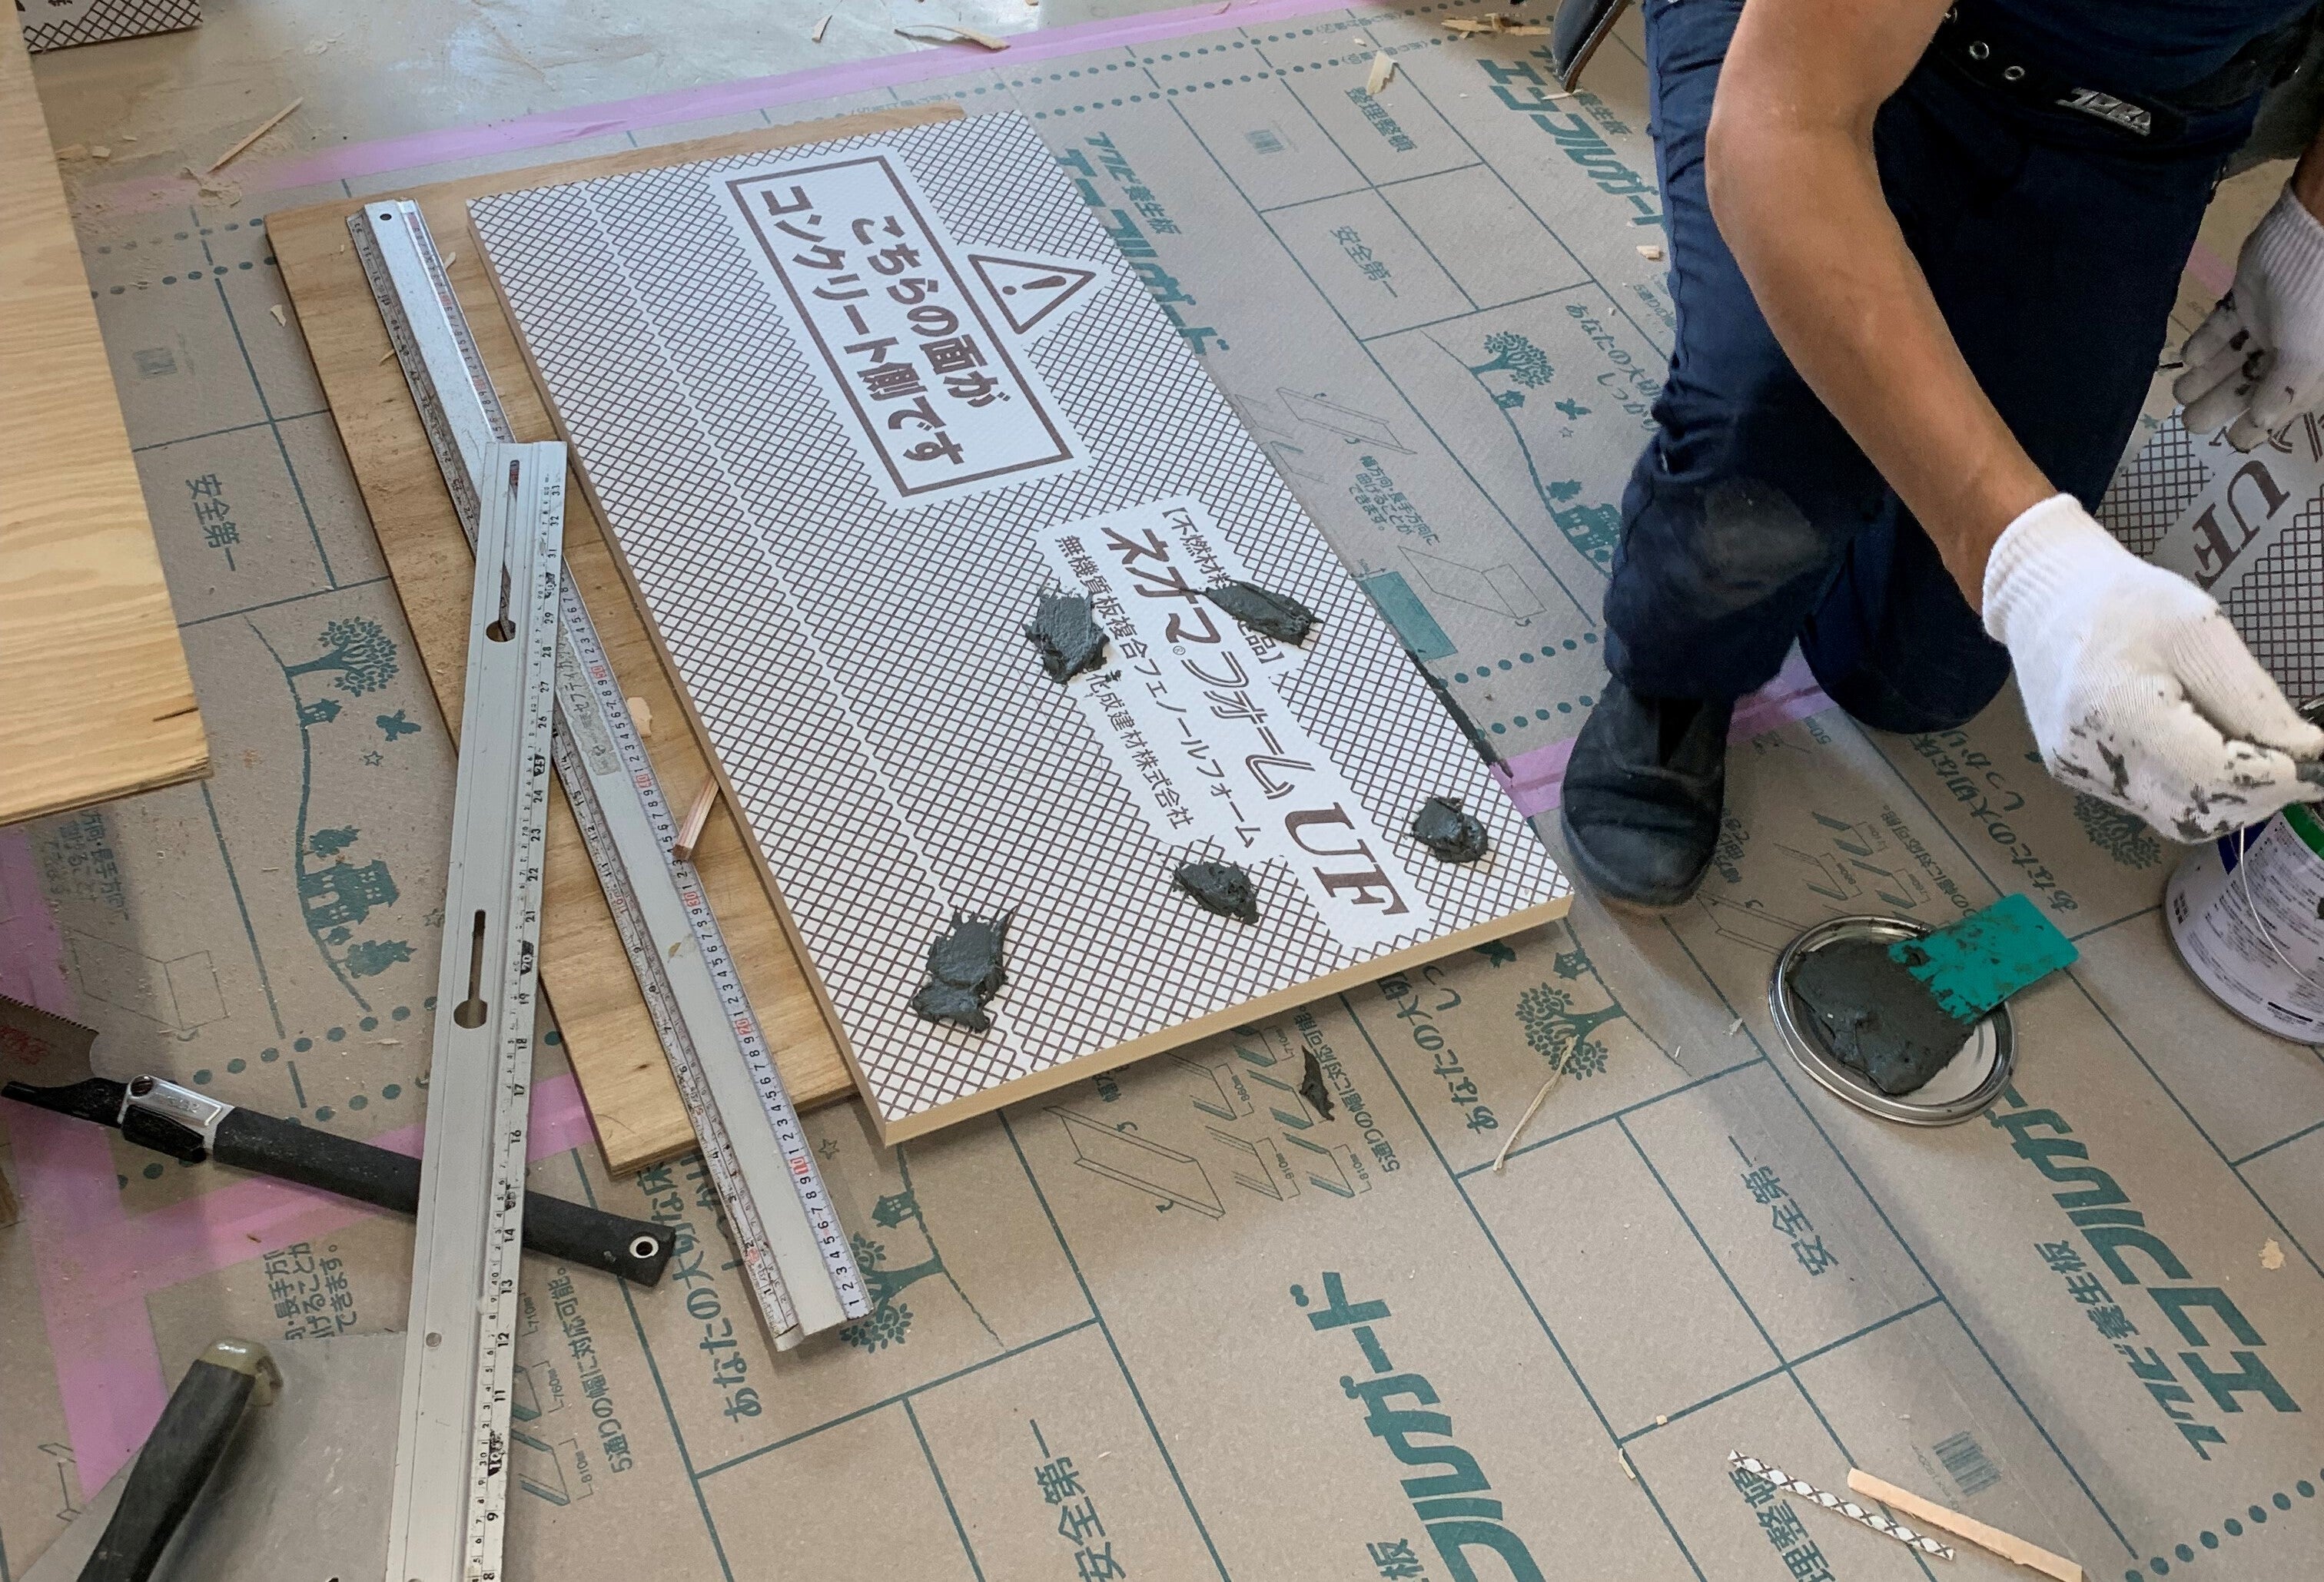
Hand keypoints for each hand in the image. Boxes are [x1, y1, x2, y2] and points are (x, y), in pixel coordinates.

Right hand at [1983, 495, 2322, 839]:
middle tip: (2290, 768)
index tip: (2310, 765)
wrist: (2044, 602)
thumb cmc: (2123, 603)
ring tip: (2247, 757)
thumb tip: (2304, 750)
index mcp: (2119, 710)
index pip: (2210, 774)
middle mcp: (2090, 755)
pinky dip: (2185, 786)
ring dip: (2221, 798)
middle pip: (2191, 812)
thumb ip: (2249, 696)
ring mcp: (2078, 771)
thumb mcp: (2199, 628)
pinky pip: (2144, 799)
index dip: (2269, 779)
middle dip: (2252, 799)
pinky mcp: (2074, 773)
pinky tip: (2196, 748)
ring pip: (2169, 815)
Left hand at [2176, 187, 2323, 450]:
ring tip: (2180, 395)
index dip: (2258, 422)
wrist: (2310, 238)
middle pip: (2250, 383)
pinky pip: (2221, 328)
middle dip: (2220, 403)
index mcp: (2310, 366)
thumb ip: (2282, 391)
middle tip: (2190, 423)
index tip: (2234, 439)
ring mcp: (2267, 324)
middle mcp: (2288, 348)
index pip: (2281, 402)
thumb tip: (2261, 423)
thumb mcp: (2307, 357)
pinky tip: (2187, 360)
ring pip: (2231, 358)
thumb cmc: (2317, 303)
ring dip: (2206, 378)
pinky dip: (2204, 344)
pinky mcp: (2245, 301)